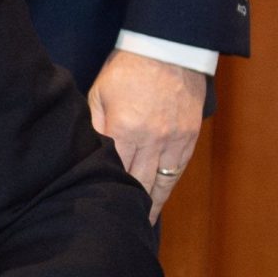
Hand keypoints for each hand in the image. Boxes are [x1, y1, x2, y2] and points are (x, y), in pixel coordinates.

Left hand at [86, 47, 207, 221]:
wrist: (169, 50)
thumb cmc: (126, 70)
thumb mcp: (99, 94)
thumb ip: (94, 126)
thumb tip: (87, 153)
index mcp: (124, 129)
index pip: (113, 170)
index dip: (107, 190)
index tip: (99, 209)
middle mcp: (152, 140)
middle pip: (138, 182)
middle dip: (128, 204)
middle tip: (116, 226)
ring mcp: (174, 140)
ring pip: (161, 182)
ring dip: (150, 203)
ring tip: (138, 223)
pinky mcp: (189, 137)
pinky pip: (178, 170)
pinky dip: (168, 188)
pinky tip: (158, 200)